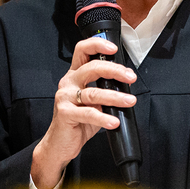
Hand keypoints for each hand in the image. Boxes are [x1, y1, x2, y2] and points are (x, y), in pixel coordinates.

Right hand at [30, 36, 136, 188]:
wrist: (59, 144)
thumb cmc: (77, 122)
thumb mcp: (92, 102)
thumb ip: (104, 90)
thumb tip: (126, 84)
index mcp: (74, 76)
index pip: (82, 50)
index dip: (97, 45)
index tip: (114, 48)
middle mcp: (68, 83)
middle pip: (91, 67)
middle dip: (114, 70)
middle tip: (130, 78)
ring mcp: (65, 97)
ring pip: (93, 92)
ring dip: (115, 96)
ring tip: (129, 101)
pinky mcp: (65, 113)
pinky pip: (88, 113)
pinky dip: (104, 118)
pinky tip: (113, 121)